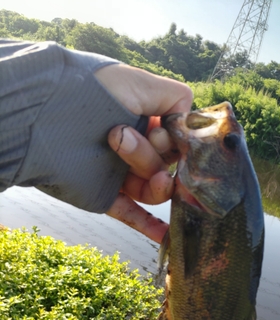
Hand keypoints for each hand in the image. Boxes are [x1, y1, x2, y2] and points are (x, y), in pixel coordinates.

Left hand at [95, 64, 192, 243]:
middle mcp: (135, 151)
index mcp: (144, 124)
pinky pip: (132, 215)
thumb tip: (189, 120)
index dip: (175, 141)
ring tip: (122, 154)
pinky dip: (150, 227)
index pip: (176, 142)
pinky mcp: (106, 195)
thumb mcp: (141, 83)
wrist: (49, 115)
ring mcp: (121, 175)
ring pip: (154, 191)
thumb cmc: (94, 93)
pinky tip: (166, 236)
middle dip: (153, 154)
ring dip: (152, 180)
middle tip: (123, 135)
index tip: (162, 132)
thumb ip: (176, 97)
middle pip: (166, 166)